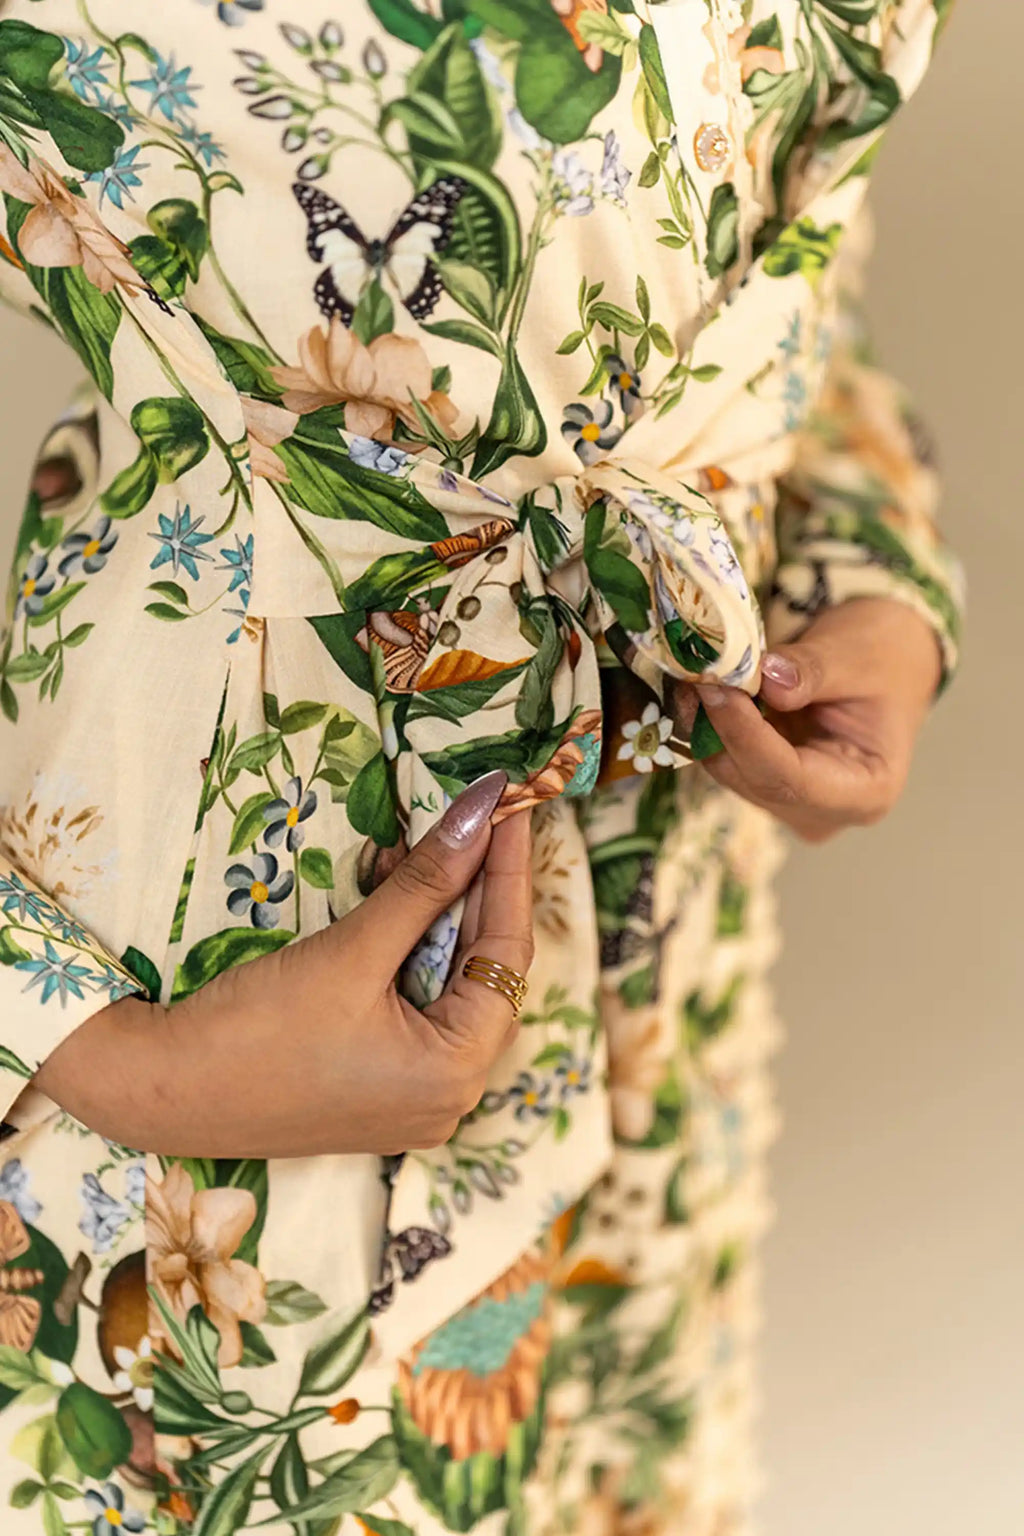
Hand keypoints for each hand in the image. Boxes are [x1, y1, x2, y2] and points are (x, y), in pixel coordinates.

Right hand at [34, 770, 532, 1157]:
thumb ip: (425, 884)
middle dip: (471, 891)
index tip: (514, 806)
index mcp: (456, 1073)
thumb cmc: (255, 1032)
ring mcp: (415, 1097)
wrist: (162, 1092)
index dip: (510, 871)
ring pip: (446, 985)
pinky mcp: (380, 1088)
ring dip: (434, 917)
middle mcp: (450, 1096)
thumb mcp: (351, 951)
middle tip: (472, 819)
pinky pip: (415, 1008)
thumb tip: (481, 816)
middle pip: (482, 971)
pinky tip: (391, 899)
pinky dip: (406, 953)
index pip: (506, 953)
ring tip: (418, 852)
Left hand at [678, 598, 941, 842]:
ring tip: (694, 673)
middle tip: (693, 672)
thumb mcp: (856, 656)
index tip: (715, 688)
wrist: (886, 662)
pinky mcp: (766, 784)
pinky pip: (727, 759)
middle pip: (753, 780)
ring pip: (732, 772)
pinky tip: (700, 688)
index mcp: (866, 793)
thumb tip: (765, 680)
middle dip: (716, 727)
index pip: (790, 779)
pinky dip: (710, 724)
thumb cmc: (883, 660)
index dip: (745, 735)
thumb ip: (811, 670)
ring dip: (705, 725)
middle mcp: (824, 812)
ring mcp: (792, 803)